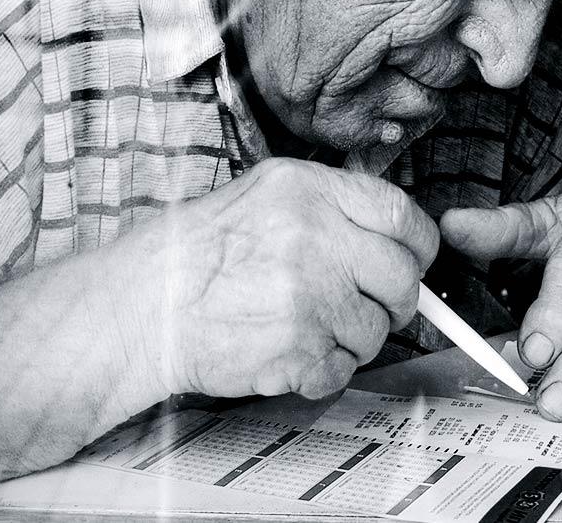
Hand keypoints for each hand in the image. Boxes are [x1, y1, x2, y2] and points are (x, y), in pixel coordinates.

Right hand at [151, 158, 438, 400]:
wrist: (144, 305)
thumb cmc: (197, 254)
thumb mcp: (265, 197)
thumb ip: (330, 209)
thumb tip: (392, 240)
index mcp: (308, 191)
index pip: (400, 214)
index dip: (417, 246)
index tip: (412, 261)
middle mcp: (315, 237)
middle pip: (401, 277)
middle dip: (395, 301)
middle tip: (367, 306)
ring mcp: (310, 295)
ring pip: (375, 330)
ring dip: (351, 338)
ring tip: (305, 326)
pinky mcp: (299, 347)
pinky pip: (343, 370)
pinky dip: (322, 370)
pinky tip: (287, 350)